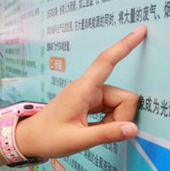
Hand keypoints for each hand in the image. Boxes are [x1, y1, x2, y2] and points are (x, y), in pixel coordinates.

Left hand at [17, 25, 145, 158]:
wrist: (29, 139)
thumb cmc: (47, 138)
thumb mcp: (77, 140)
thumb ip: (106, 134)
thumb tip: (133, 128)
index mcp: (82, 90)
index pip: (106, 62)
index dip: (125, 46)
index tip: (140, 30)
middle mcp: (88, 88)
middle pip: (124, 96)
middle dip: (121, 116)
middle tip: (100, 132)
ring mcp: (89, 94)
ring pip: (120, 104)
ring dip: (114, 120)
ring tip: (92, 131)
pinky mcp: (90, 101)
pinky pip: (112, 108)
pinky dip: (110, 120)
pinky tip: (95, 128)